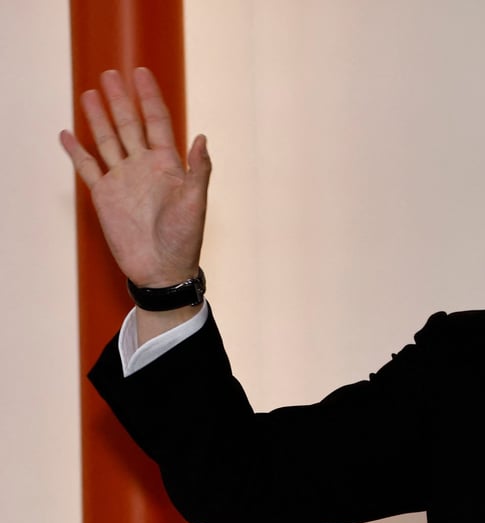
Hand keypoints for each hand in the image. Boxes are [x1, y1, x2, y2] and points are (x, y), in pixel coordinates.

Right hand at [60, 67, 210, 288]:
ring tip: (89, 93)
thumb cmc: (184, 239)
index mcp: (168, 165)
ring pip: (107, 140)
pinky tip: (68, 134)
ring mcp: (123, 180)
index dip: (150, 98)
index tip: (142, 74)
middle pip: (129, 125)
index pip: (157, 122)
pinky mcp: (105, 196)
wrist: (161, 270)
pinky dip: (77, 151)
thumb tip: (202, 136)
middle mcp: (144, 167)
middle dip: (120, 100)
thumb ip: (199, 169)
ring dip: (98, 118)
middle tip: (110, 74)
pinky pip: (88, 168)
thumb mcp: (196, 202)